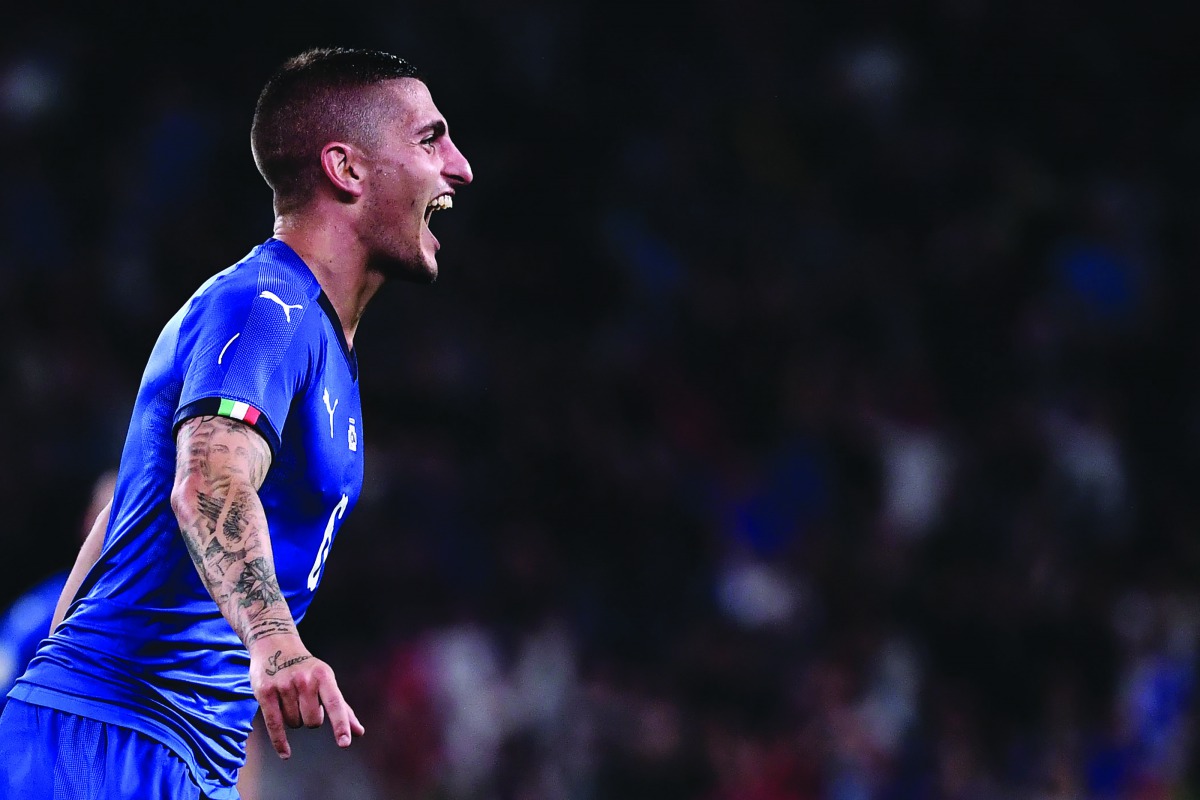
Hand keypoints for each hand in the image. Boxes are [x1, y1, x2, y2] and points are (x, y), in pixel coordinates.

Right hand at [249, 639, 365, 758]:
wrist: (275, 643)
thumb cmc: (306, 668)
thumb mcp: (326, 680)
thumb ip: (342, 708)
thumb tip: (359, 732)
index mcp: (324, 676)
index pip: (335, 703)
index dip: (341, 724)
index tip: (345, 742)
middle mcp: (305, 680)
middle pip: (313, 721)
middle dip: (311, 718)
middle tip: (305, 701)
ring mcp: (284, 685)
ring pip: (295, 723)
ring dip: (294, 719)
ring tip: (290, 699)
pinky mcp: (265, 692)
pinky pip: (275, 725)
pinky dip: (280, 742)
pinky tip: (286, 754)